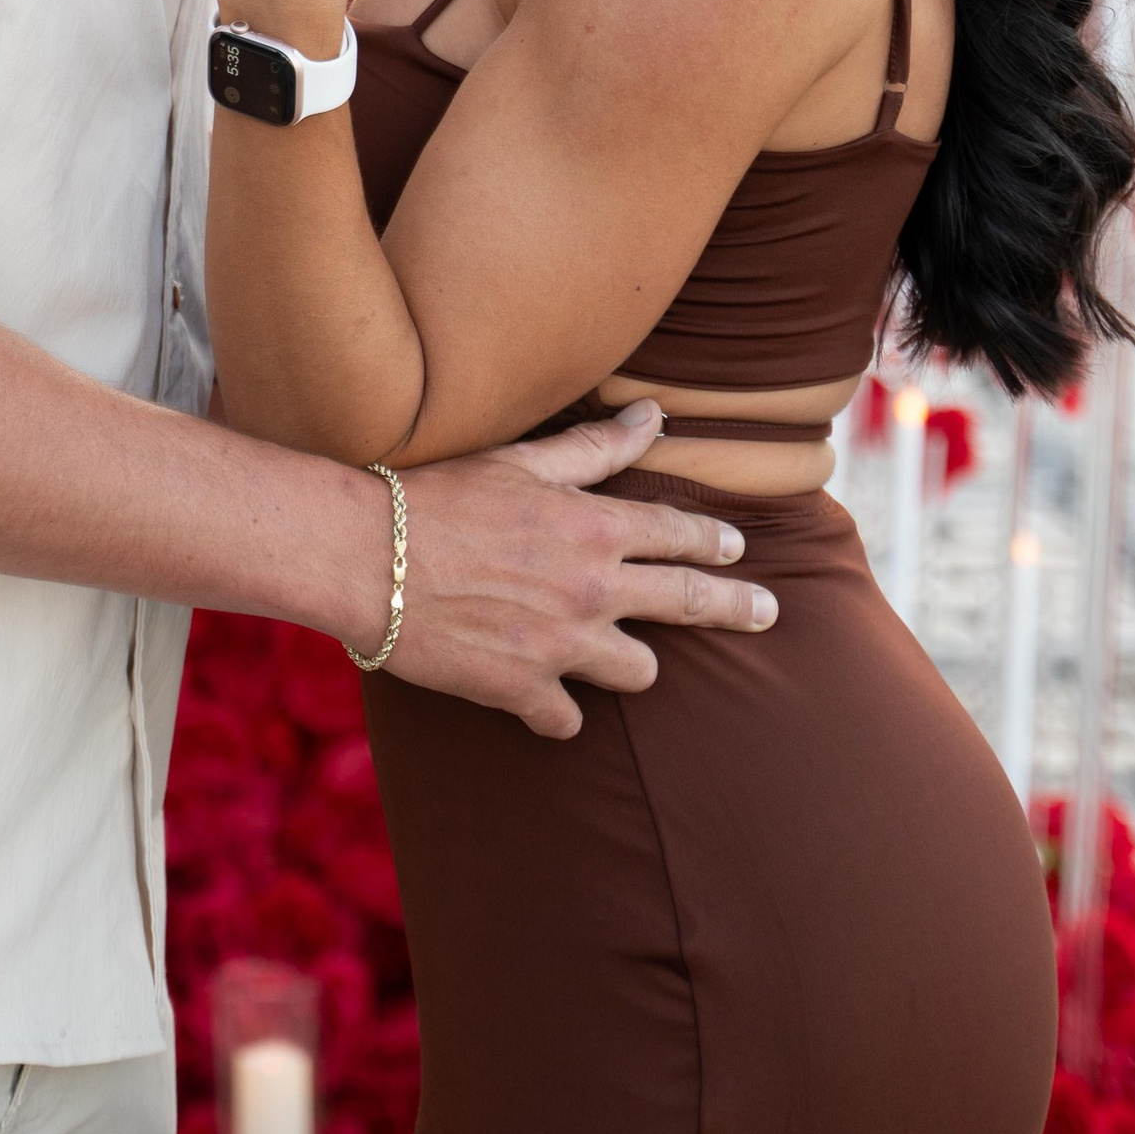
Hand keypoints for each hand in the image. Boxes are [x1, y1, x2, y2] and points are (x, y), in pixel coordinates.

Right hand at [393, 400, 776, 736]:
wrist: (366, 558)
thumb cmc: (438, 497)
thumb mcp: (520, 461)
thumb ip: (594, 447)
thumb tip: (656, 416)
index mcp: (594, 527)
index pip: (679, 533)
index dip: (715, 541)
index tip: (738, 549)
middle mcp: (592, 589)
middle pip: (689, 603)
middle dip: (737, 607)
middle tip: (768, 614)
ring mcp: (561, 646)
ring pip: (639, 671)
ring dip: (634, 663)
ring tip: (625, 659)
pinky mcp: (523, 691)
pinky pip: (568, 717)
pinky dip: (561, 710)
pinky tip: (551, 703)